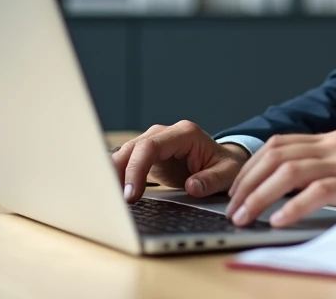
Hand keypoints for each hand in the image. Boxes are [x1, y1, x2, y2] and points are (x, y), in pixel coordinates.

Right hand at [110, 120, 250, 202]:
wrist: (223, 160)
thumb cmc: (225, 165)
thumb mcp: (228, 173)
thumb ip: (212, 179)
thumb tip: (193, 187)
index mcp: (185, 133)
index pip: (151, 146)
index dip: (137, 169)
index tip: (132, 194)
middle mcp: (165, 134)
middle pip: (132, 148)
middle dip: (119, 173)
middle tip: (114, 201)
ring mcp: (154, 142)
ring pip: (125, 154)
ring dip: (113, 175)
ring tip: (107, 200)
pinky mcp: (147, 156)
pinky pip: (126, 163)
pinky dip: (117, 177)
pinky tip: (111, 193)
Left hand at [224, 129, 335, 228]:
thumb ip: (326, 174)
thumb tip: (285, 194)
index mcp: (334, 140)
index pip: (279, 145)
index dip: (251, 167)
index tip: (235, 191)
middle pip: (277, 155)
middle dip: (247, 182)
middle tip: (232, 208)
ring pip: (290, 172)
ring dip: (260, 196)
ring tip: (245, 217)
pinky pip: (318, 191)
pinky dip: (292, 207)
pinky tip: (279, 221)